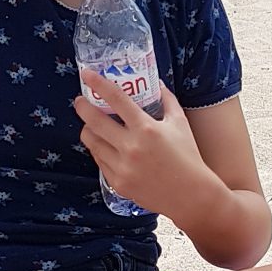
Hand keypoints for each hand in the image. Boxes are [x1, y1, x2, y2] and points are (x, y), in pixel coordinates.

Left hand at [74, 73, 212, 219]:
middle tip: (81, 101)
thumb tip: (157, 84)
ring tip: (92, 125)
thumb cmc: (188, 157)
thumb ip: (167, 101)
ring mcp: (122, 167)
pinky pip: (99, 161)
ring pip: (92, 142)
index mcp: (146, 129)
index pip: (116, 99)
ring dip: (88, 130)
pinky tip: (104, 145)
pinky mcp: (118, 183)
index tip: (87, 74)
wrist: (191, 196)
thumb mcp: (180, 123)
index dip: (98, 84)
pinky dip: (99, 150)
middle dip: (83, 107)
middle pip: (94, 121)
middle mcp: (131, 147)